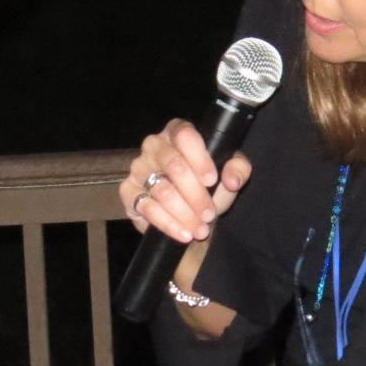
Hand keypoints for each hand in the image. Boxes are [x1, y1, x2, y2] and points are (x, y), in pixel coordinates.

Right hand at [122, 119, 249, 240]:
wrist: (192, 217)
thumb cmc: (210, 189)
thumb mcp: (229, 176)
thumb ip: (238, 169)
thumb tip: (231, 179)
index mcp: (178, 133)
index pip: (184, 135)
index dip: (199, 158)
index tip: (212, 180)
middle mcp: (154, 145)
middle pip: (174, 165)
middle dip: (195, 194)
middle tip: (209, 213)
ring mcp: (138, 168)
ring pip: (162, 190)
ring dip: (185, 213)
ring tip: (201, 228)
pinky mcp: (128, 192)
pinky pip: (146, 208)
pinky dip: (168, 224)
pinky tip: (184, 233)